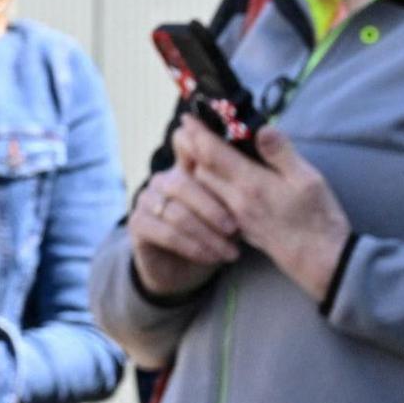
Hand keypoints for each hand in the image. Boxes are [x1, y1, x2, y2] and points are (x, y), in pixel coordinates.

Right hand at [125, 119, 246, 298]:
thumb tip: (264, 133)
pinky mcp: (138, 224)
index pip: (184, 141)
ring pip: (176, 212)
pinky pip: (166, 233)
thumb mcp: (236, 207)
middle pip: (182, 184)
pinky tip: (211, 257)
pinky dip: (192, 247)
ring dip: (206, 235)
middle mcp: (163, 179)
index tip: (216, 152)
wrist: (187, 269)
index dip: (195, 141)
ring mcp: (147, 200)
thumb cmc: (217, 232)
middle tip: (235, 229)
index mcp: (186, 167)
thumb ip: (243, 176)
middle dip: (211, 208)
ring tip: (231, 252)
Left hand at [179, 122, 356, 304]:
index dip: (197, 133)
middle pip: (201, 169)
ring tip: (204, 153)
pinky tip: (221, 182)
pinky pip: (215, 204)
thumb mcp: (308, 179)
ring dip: (200, 169)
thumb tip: (261, 128)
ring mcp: (236, 217)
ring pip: (205, 188)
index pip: (212, 153)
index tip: (187, 118)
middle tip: (193, 132)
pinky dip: (211, 189)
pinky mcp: (241, 229)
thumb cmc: (319, 219)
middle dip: (194, 149)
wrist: (321, 262)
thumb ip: (281, 153)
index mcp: (251, 183)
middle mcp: (236, 200)